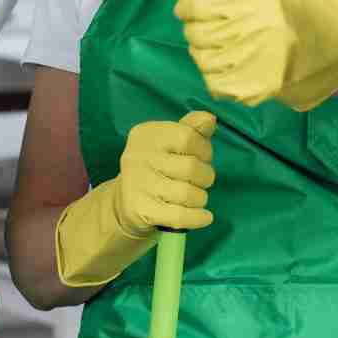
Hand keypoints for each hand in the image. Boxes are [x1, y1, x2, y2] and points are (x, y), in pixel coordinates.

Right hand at [52, 111, 217, 287]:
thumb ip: (192, 128)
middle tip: (200, 180)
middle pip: (191, 167)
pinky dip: (197, 218)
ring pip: (188, 194)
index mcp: (146, 135)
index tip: (202, 157)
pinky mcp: (140, 210)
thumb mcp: (172, 142)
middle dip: (206, 176)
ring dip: (200, 198)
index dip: (204, 149)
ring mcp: (137, 184)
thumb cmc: (159, 167)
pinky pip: (179, 216)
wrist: (127, 202)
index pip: (188, 137)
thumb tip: (210, 119)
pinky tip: (204, 217)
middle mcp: (137, 156)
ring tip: (196, 197)